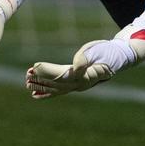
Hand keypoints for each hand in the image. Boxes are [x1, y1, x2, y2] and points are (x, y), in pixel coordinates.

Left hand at [25, 35, 144, 98]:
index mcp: (86, 76)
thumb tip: (75, 67)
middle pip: (57, 84)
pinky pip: (58, 91)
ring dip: (40, 86)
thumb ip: (85, 59)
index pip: (63, 75)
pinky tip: (34, 95)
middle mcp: (80, 84)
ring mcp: (77, 86)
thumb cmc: (107, 52)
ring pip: (56, 88)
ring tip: (27, 83)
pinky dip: (46, 93)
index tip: (35, 66)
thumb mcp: (97, 51)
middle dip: (41, 79)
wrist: (117, 57)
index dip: (48, 72)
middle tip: (27, 74)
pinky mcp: (75, 85)